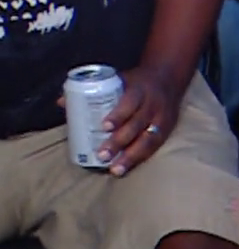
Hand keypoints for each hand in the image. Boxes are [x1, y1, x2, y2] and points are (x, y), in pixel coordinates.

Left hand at [71, 64, 185, 176]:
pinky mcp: (168, 129)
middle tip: (102, 155)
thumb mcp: (117, 79)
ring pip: (149, 139)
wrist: (167, 78)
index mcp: (139, 89)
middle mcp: (153, 104)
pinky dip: (141, 158)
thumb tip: (61, 102)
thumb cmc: (135, 81)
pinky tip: (128, 167)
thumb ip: (91, 90)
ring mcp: (162, 118)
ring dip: (132, 156)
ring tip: (115, 170)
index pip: (130, 102)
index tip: (104, 127)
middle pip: (137, 124)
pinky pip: (155, 146)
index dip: (118, 115)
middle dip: (120, 141)